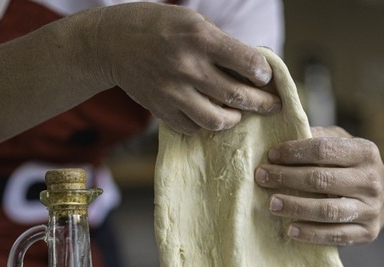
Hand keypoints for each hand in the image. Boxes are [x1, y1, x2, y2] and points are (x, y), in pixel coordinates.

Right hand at [94, 3, 280, 134]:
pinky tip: (207, 114)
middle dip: (262, 103)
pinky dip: (203, 124)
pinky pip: (192, 128)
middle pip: (238, 96)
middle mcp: (188, 67)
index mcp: (201, 39)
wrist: (112, 42)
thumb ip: (220, 44)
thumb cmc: (158, 27)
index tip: (266, 78)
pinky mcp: (160, 109)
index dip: (264, 73)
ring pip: (217, 120)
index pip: (248, 62)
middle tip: (272, 105)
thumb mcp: (192, 21)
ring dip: (233, 118)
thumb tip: (253, 68)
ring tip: (237, 114)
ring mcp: (173, 92)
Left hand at [254, 126, 383, 244]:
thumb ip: (317, 138)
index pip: (324, 150)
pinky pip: (335, 235)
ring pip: (328, 210)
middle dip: (287, 178)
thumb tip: (283, 134)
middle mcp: (371, 180)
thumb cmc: (349, 165)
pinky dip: (311, 234)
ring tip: (272, 204)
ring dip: (296, 207)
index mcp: (365, 152)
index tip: (271, 155)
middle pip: (322, 180)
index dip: (294, 152)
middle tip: (262, 177)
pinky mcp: (368, 232)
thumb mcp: (340, 143)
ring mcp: (371, 208)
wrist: (381, 196)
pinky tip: (290, 229)